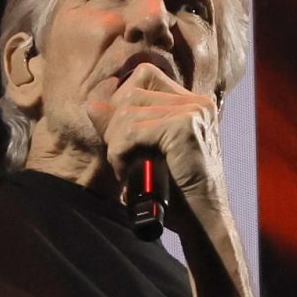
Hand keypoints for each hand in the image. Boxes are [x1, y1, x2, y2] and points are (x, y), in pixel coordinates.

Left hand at [103, 62, 228, 228]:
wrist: (203, 221)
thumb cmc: (177, 192)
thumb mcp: (145, 152)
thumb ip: (122, 126)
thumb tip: (92, 105)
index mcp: (192, 103)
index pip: (143, 75)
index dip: (122, 103)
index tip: (121, 138)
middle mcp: (196, 102)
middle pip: (131, 93)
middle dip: (115, 127)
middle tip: (121, 158)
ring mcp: (193, 111)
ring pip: (128, 112)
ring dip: (116, 144)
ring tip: (127, 168)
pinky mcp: (185, 127)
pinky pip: (131, 131)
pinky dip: (120, 154)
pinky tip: (127, 172)